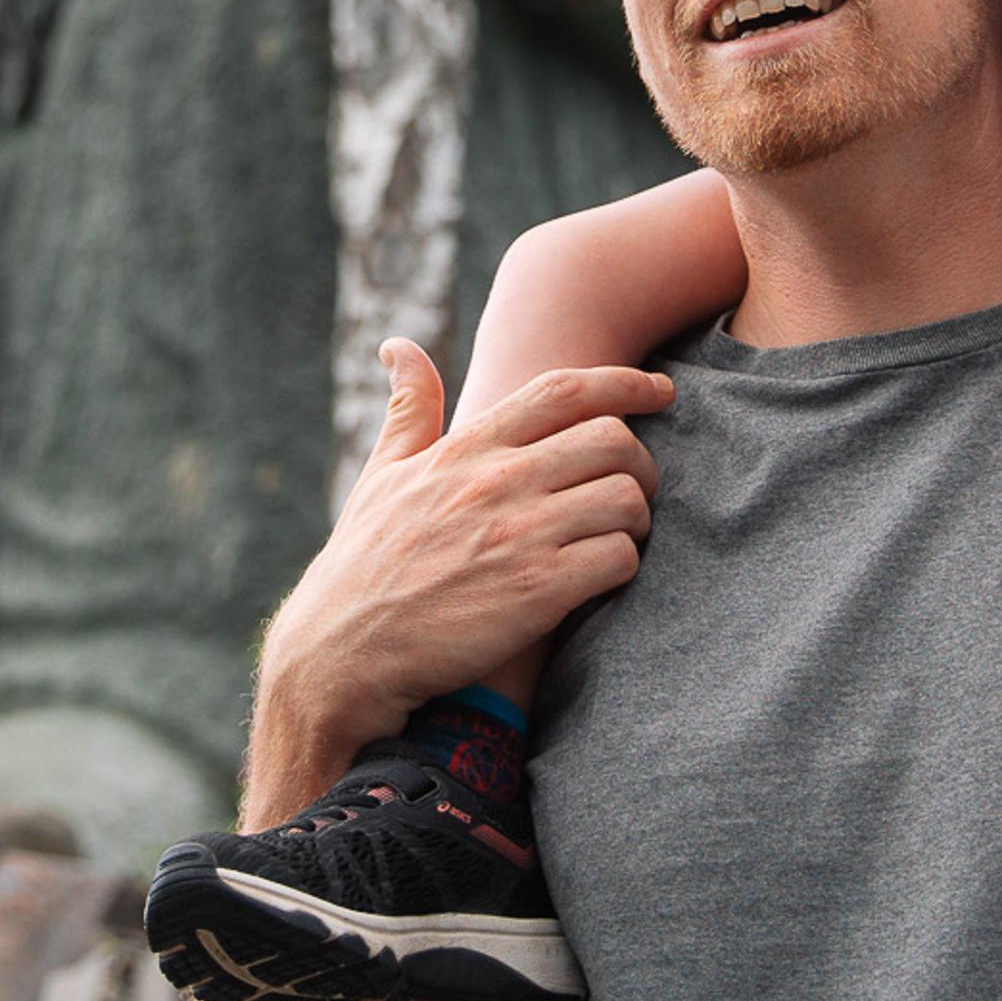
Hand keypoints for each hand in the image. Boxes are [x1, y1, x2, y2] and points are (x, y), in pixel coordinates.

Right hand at [258, 344, 669, 756]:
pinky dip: (624, 566)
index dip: (625, 382)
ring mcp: (519, 537)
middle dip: (640, 461)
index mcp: (466, 449)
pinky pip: (618, 558)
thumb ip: (407, 411)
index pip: (564, 391)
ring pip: (626, 497)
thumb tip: (399, 346)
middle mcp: (497, 482)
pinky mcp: (537, 594)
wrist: (341, 654)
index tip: (660, 390)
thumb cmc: (362, 566)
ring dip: (637, 517)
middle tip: (634, 487)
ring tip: (620, 536)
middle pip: (613, 439)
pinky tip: (602, 577)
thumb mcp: (380, 476)